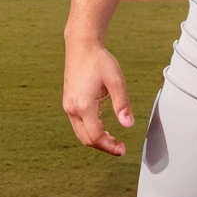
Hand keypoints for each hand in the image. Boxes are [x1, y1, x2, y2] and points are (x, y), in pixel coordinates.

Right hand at [62, 40, 134, 155]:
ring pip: (80, 133)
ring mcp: (68, 106)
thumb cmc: (99, 61)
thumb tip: (128, 125)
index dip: (110, 146)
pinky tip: (102, 128)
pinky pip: (78, 124)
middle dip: (103, 146)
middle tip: (120, 148)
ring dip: (96, 139)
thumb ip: (122, 104)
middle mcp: (72, 108)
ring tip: (113, 140)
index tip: (122, 149)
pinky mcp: (68, 102)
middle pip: (86, 139)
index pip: (96, 136)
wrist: (82, 47)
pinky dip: (90, 131)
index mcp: (84, 105)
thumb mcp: (116, 81)